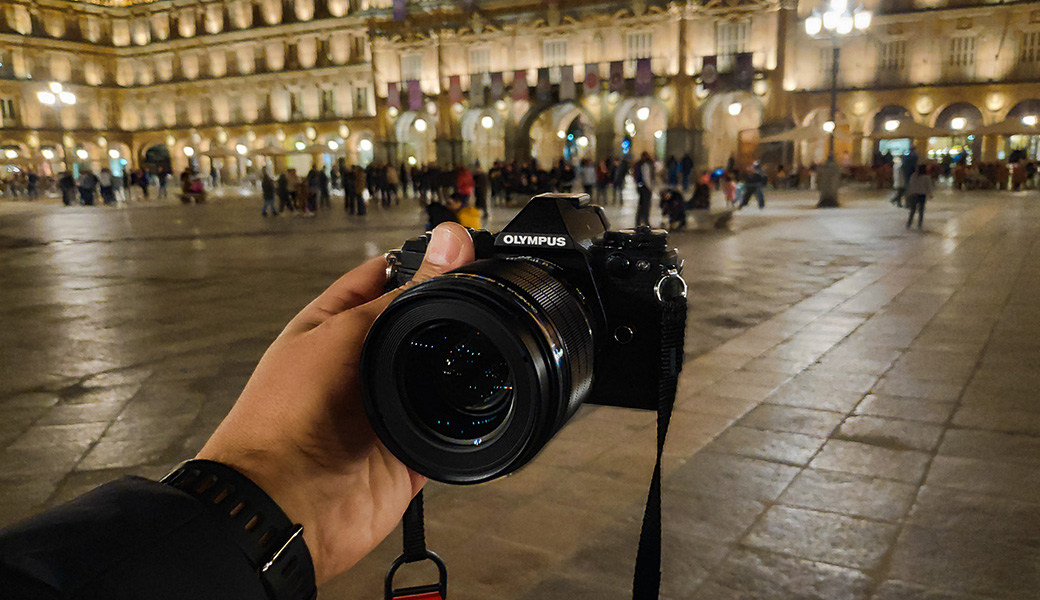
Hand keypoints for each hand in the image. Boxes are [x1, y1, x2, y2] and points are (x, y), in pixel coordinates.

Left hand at [197, 223, 475, 583]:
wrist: (286, 504)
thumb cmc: (283, 420)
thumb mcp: (345, 335)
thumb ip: (405, 293)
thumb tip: (450, 243)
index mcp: (336, 326)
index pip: (386, 276)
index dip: (421, 261)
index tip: (461, 248)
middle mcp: (364, 364)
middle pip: (420, 324)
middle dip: (448, 312)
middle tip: (485, 293)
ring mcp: (389, 405)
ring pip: (439, 373)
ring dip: (458, 365)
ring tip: (486, 344)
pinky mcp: (412, 447)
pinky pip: (450, 426)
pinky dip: (466, 417)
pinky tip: (480, 399)